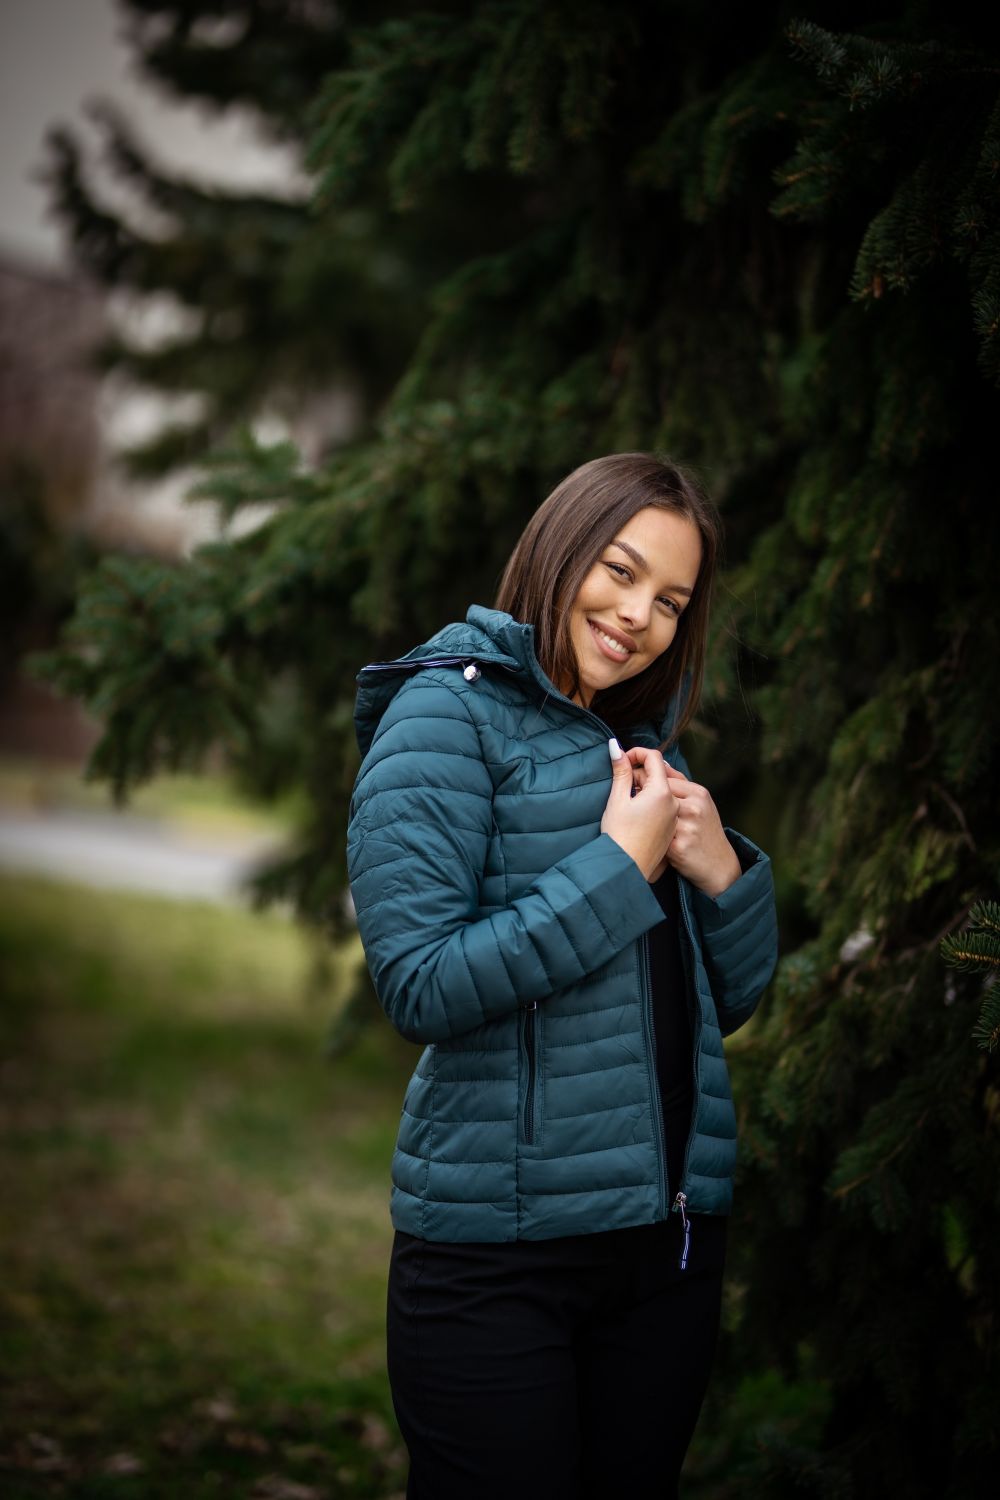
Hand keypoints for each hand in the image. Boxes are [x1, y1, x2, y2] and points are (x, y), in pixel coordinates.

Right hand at [600, 741, 678, 881]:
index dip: (635, 754)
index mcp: (662, 792)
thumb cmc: (619, 836)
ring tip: (627, 802)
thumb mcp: (617, 800)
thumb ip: (620, 771)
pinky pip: (664, 806)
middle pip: (658, 774)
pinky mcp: (672, 828)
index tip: (621, 761)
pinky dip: (650, 802)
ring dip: (644, 788)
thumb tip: (615, 747)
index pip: (654, 758)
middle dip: (638, 773)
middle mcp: (673, 802)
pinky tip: (635, 814)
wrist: (626, 870)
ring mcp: (674, 816)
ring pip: (661, 790)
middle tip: (620, 786)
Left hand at [630, 755, 740, 897]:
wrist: (718, 865)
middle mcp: (694, 806)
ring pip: (653, 813)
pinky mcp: (678, 846)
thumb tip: (660, 763)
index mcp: (698, 793)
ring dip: (643, 815)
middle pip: (658, 791)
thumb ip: (681, 785)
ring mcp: (687, 826)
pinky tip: (649, 839)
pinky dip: (649, 836)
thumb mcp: (700, 805)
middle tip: (635, 803)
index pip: (665, 775)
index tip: (636, 783)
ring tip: (640, 821)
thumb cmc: (705, 832)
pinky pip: (654, 835)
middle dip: (642, 794)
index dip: (647, 778)